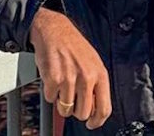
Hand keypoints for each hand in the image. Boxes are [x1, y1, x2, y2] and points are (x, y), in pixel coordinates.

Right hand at [29, 7, 111, 128]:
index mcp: (100, 74)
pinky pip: (50, 99)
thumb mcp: (93, 63)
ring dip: (62, 101)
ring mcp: (69, 79)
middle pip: (83, 113)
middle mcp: (86, 77)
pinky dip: (50, 92)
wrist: (54, 30)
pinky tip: (53, 78)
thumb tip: (95, 109)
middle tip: (72, 98)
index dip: (97, 121)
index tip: (92, 124)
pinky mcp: (53, 79)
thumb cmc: (74, 46)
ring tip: (63, 85)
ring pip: (65, 109)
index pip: (104, 108)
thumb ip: (96, 85)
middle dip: (76, 110)